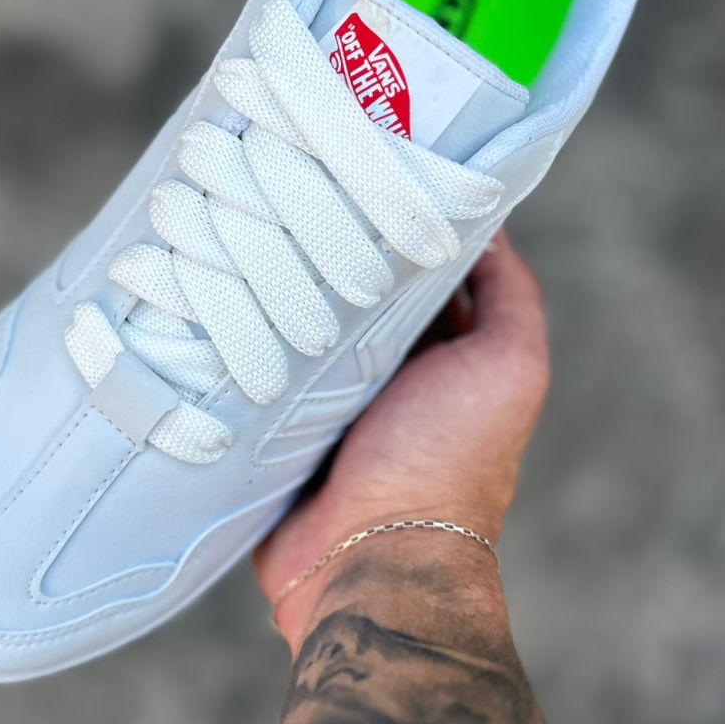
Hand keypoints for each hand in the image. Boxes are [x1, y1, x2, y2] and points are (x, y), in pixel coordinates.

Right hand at [255, 227, 549, 649]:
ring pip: (298, 326)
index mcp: (445, 358)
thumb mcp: (511, 363)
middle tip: (287, 188)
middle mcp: (387, 377)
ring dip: (278, 293)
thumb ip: (511, 295)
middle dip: (329, 251)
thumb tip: (492, 223)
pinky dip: (240, 342)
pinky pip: (253, 372)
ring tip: (240, 230)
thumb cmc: (449, 461)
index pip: (421, 270)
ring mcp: (324, 404)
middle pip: (354, 294)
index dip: (400, 221)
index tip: (365, 164)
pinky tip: (213, 294)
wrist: (370, 560)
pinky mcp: (272, 430)